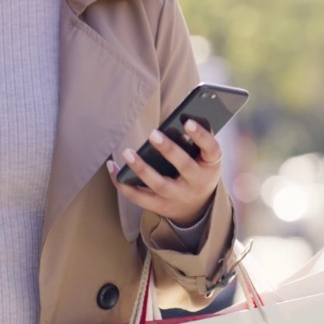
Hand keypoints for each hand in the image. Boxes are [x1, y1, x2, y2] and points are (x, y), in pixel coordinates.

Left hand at [108, 119, 222, 226]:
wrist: (197, 208)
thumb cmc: (199, 170)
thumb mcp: (207, 157)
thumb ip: (199, 139)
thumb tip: (185, 115)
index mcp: (211, 166)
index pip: (211, 149)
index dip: (201, 135)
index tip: (187, 121)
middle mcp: (196, 183)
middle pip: (184, 167)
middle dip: (168, 150)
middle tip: (152, 134)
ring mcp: (178, 196)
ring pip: (159, 185)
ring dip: (141, 169)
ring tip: (127, 153)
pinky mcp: (160, 206)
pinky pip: (139, 197)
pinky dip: (123, 184)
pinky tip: (113, 167)